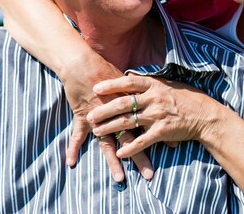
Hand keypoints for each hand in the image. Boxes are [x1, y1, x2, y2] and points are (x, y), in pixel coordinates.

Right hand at [60, 52, 152, 180]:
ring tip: (119, 179)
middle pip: (131, 137)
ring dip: (113, 162)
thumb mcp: (127, 81)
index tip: (173, 145)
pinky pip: (77, 135)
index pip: (147, 121)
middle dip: (140, 157)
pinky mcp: (83, 116)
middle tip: (150, 174)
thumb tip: (156, 99)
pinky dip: (73, 148)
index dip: (159, 133)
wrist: (83, 64)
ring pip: (107, 143)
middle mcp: (116, 113)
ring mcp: (99, 117)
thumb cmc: (104, 70)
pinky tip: (71, 162)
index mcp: (130, 103)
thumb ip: (139, 91)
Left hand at [88, 75, 216, 158]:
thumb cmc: (187, 98)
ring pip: (129, 122)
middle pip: (124, 103)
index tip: (96, 88)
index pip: (128, 83)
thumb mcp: (168, 84)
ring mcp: (158, 115)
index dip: (111, 85)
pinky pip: (143, 141)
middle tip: (90, 115)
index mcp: (155, 85)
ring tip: (96, 132)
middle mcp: (154, 99)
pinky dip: (130, 147)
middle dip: (104, 110)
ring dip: (110, 127)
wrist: (205, 115)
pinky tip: (119, 152)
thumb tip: (130, 76)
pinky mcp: (162, 131)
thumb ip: (149, 83)